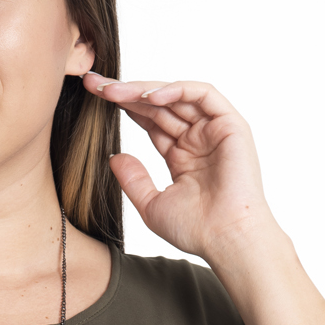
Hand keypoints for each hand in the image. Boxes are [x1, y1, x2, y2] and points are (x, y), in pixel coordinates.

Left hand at [84, 74, 277, 263]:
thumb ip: (133, 180)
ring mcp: (215, 129)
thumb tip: (113, 157)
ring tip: (114, 91)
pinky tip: (149, 96)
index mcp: (182, 155)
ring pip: (176, 96)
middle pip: (159, 105)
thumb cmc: (196, 229)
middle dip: (126, 92)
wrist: (225, 240)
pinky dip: (176, 90)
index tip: (94, 98)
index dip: (123, 108)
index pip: (150, 121)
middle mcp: (198, 138)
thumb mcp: (152, 204)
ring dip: (144, 90)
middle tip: (95, 85)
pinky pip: (202, 94)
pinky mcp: (231, 124)